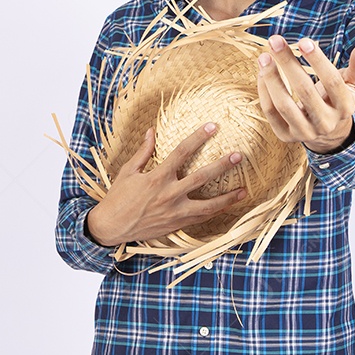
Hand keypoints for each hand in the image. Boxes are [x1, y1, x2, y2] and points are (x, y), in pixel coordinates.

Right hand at [86, 123, 247, 246]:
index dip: (199, 137)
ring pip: (207, 206)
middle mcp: (169, 194)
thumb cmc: (118, 197)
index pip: (182, 152)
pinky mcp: (176, 225)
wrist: (110, 227)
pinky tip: (226, 208)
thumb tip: (151, 131)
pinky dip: (215, 214)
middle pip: (202, 178)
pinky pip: (200, 219)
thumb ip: (143, 151)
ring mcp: (174, 212)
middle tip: (239, 156)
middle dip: (222, 166)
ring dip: (227, 198)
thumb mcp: (128, 171)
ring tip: (244, 191)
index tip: (213, 126)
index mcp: (157, 177)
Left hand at [256, 36, 354, 153]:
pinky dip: (264, 91)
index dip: (318, 60)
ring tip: (264, 56)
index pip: (332, 81)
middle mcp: (325, 122)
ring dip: (271, 78)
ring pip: (284, 104)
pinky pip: (271, 112)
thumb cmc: (337, 101)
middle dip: (288, 63)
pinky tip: (262, 72)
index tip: (304, 41)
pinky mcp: (286, 136)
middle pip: (305, 90)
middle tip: (275, 40)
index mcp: (345, 107)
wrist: (327, 135)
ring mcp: (304, 131)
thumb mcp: (350, 86)